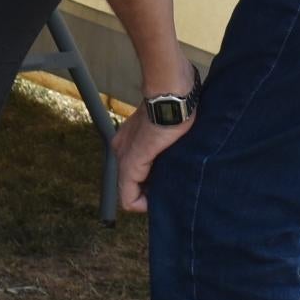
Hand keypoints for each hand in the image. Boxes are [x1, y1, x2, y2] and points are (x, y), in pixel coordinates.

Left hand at [114, 85, 200, 213]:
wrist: (170, 95)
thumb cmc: (175, 105)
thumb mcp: (170, 126)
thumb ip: (165, 142)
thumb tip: (177, 153)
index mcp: (130, 140)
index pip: (134, 172)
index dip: (152, 184)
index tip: (171, 183)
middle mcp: (121, 149)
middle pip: (133, 184)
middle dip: (152, 191)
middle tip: (172, 189)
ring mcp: (124, 157)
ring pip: (131, 192)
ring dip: (150, 196)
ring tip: (169, 190)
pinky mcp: (130, 164)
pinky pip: (129, 197)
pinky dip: (142, 204)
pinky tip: (160, 200)